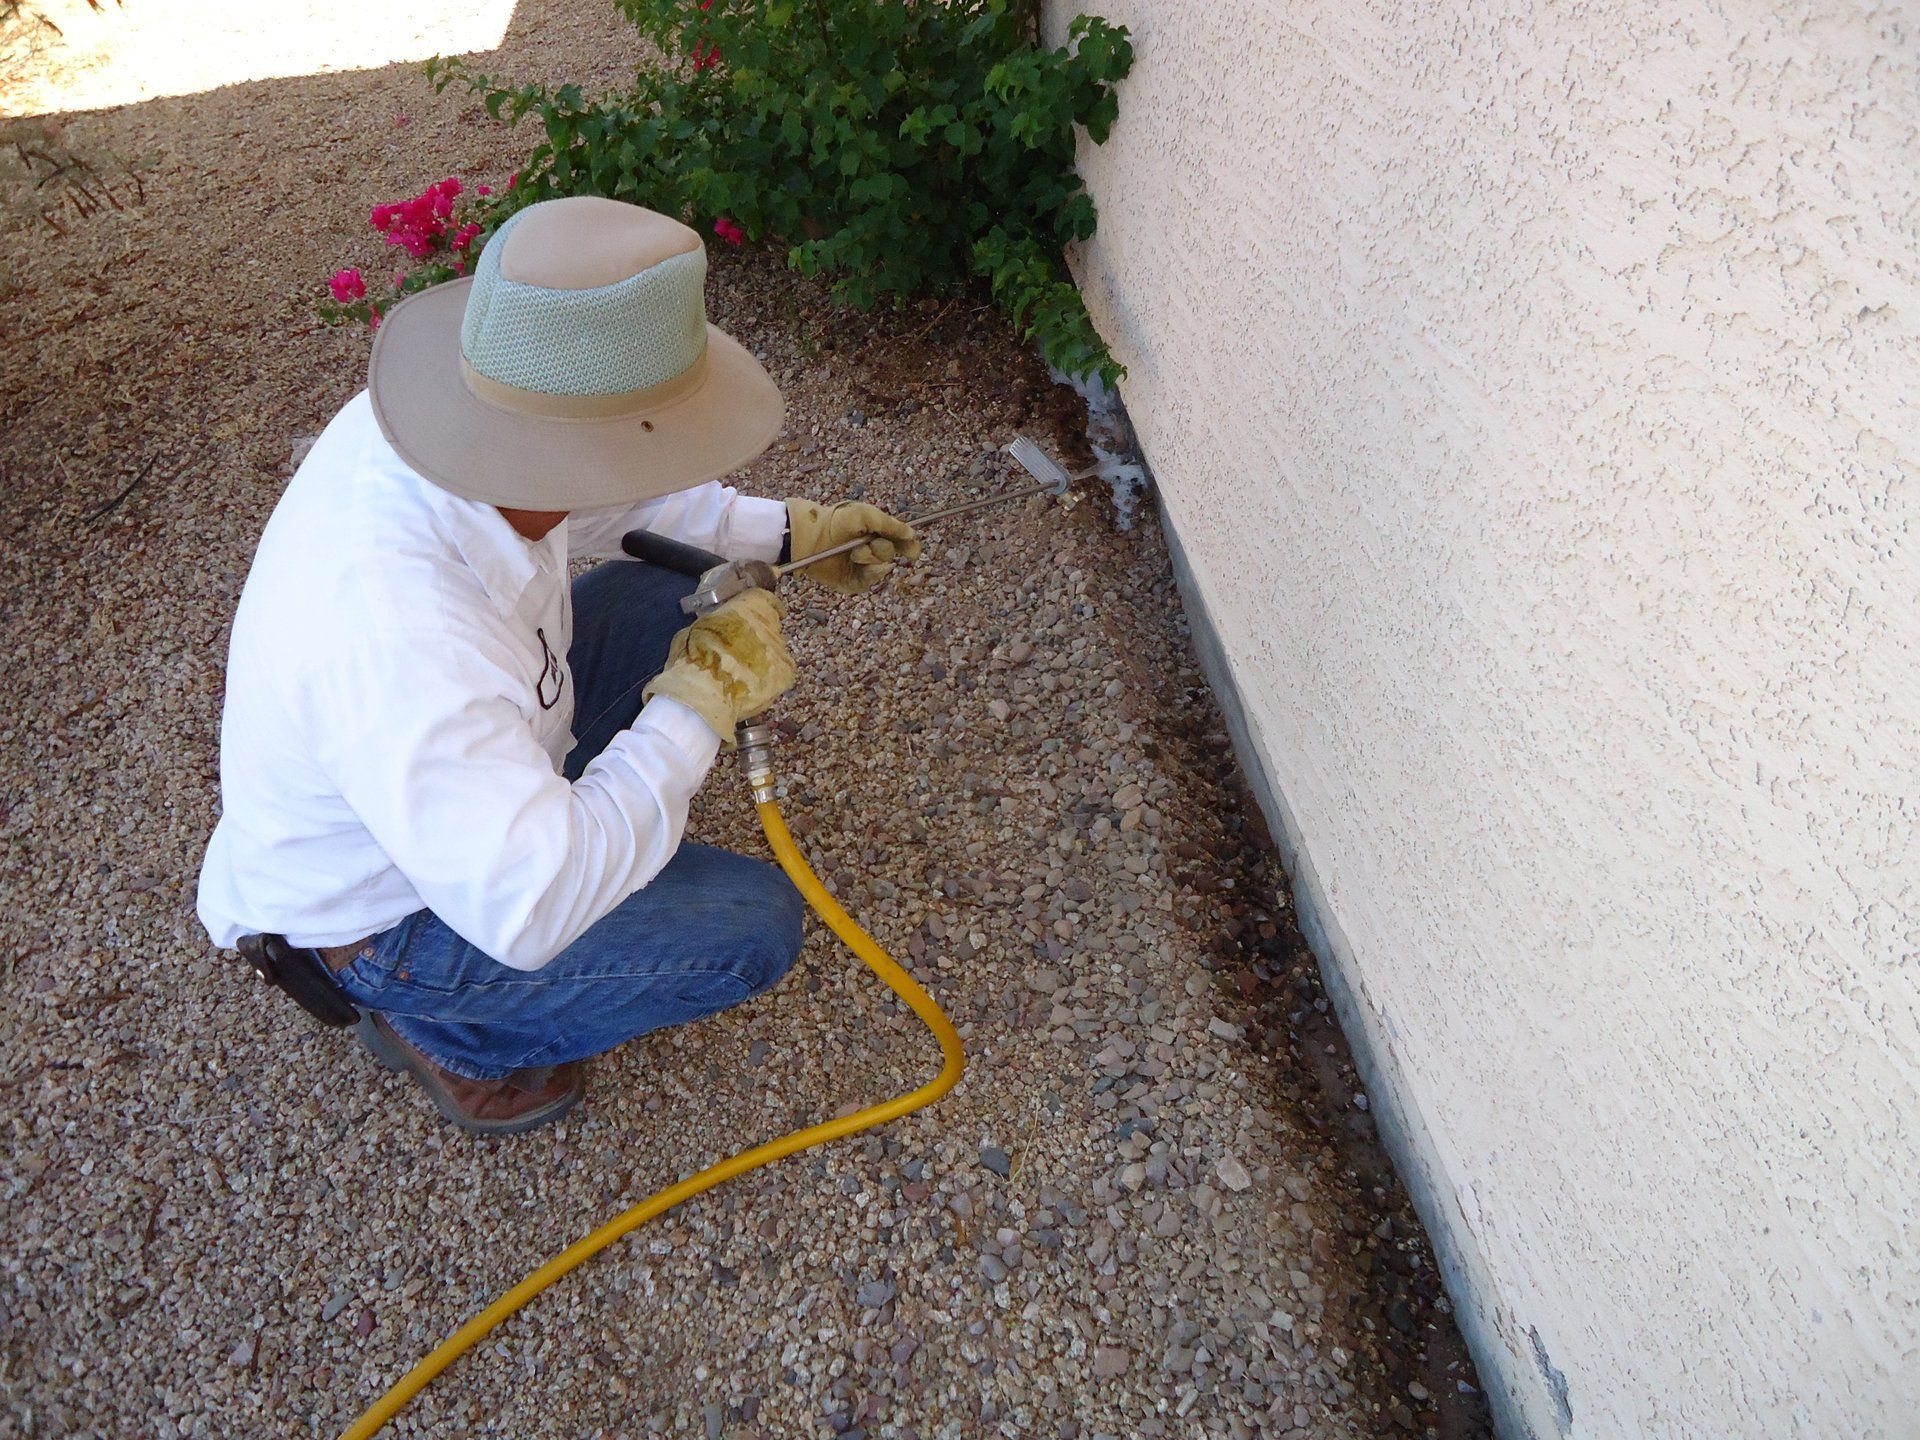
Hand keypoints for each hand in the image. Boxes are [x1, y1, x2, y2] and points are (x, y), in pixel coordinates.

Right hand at [641, 589, 795, 744]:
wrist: (704, 693)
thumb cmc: (693, 659)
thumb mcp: (693, 631)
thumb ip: (712, 625)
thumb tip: (714, 629)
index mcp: (745, 607)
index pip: (764, 598)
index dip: (764, 606)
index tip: (763, 610)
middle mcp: (767, 624)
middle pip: (770, 626)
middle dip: (759, 636)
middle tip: (743, 650)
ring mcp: (779, 649)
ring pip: (776, 651)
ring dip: (764, 659)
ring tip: (745, 675)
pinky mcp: (786, 674)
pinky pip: (783, 673)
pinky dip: (772, 679)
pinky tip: (755, 687)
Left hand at [784, 498, 921, 594]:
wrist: (812, 537)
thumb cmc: (836, 521)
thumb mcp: (866, 515)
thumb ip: (891, 525)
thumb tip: (912, 535)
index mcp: (877, 534)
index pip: (902, 544)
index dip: (909, 547)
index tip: (912, 552)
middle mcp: (873, 551)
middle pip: (892, 555)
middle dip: (882, 548)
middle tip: (868, 542)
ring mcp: (863, 568)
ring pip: (882, 568)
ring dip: (870, 558)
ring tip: (854, 552)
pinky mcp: (854, 582)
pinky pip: (870, 581)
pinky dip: (868, 572)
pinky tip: (857, 563)